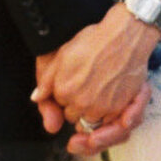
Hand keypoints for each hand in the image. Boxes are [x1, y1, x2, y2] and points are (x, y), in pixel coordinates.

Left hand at [34, 3, 157, 151]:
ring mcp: (100, 108)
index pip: (59, 106)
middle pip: (73, 117)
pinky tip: (110, 100)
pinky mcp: (118, 109)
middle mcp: (80, 103)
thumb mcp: (63, 55)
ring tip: (99, 94)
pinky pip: (108, 123)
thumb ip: (47, 80)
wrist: (124, 37)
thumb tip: (36, 97)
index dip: (66, 96)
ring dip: (92, 114)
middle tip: (87, 88)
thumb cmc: (94, 41)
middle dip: (77, 108)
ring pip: (90, 123)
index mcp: (63, 91)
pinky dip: (109, 117)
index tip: (74, 84)